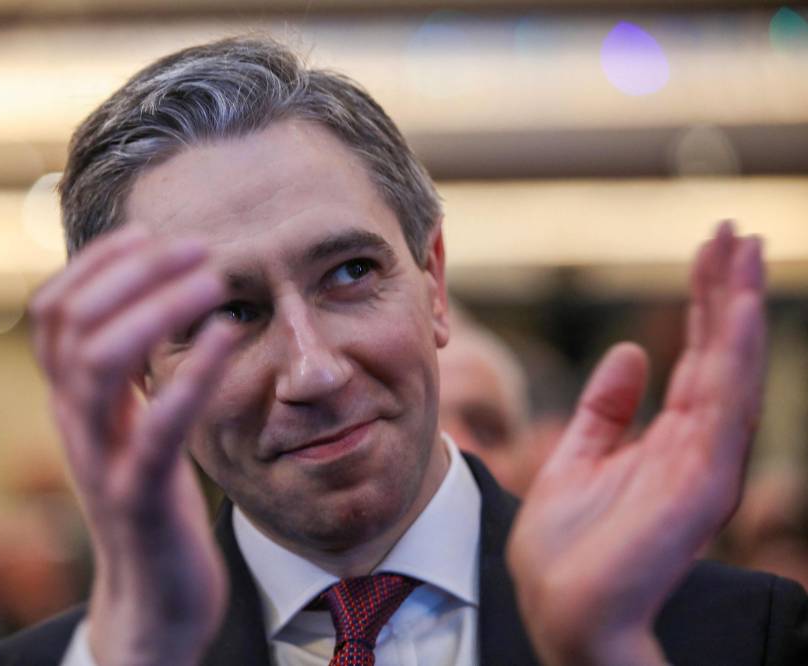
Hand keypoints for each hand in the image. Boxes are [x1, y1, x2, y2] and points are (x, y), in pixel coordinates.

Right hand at [30, 225, 236, 665]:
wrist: (153, 599)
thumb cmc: (153, 501)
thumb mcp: (130, 427)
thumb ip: (129, 375)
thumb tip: (150, 305)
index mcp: (71, 402)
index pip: (53, 314)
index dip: (94, 264)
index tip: (149, 233)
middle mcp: (73, 423)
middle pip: (73, 326)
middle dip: (132, 272)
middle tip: (196, 247)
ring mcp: (100, 460)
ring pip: (97, 364)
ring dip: (156, 308)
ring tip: (211, 280)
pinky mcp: (138, 496)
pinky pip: (156, 425)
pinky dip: (190, 372)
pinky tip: (226, 334)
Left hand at [506, 222, 765, 665]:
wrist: (560, 609)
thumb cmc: (567, 548)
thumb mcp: (577, 458)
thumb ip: (605, 409)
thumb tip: (631, 351)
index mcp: (668, 441)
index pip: (694, 359)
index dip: (702, 305)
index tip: (708, 251)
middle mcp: (695, 447)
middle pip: (719, 356)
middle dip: (725, 293)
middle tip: (734, 232)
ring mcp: (703, 464)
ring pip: (731, 371)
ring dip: (737, 310)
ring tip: (742, 251)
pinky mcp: (701, 483)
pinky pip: (725, 407)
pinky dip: (734, 355)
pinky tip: (737, 308)